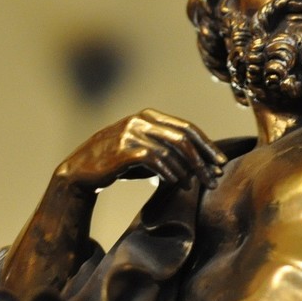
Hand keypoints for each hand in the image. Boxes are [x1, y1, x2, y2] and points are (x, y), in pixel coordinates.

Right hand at [55, 108, 227, 191]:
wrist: (80, 172)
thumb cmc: (116, 163)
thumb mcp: (143, 151)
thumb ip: (167, 150)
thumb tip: (201, 164)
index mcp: (149, 116)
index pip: (187, 127)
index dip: (207, 145)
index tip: (221, 162)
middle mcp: (141, 120)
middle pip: (183, 138)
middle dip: (203, 159)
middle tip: (215, 177)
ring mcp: (132, 132)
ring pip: (172, 149)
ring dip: (189, 169)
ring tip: (197, 185)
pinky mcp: (124, 149)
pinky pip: (156, 159)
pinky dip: (170, 171)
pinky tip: (177, 183)